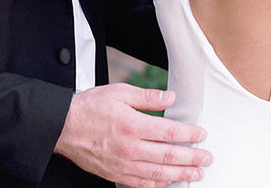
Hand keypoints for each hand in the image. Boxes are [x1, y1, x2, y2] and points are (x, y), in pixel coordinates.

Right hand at [55, 83, 211, 187]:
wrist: (64, 127)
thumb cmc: (91, 107)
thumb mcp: (120, 92)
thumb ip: (147, 97)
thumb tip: (171, 97)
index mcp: (132, 125)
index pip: (169, 133)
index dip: (189, 135)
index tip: (202, 135)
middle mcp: (129, 148)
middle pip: (168, 156)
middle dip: (191, 158)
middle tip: (207, 158)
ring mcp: (122, 165)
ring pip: (157, 174)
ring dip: (180, 175)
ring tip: (196, 174)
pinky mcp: (115, 175)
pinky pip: (141, 184)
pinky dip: (158, 185)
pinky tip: (168, 183)